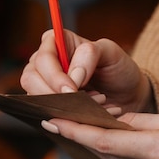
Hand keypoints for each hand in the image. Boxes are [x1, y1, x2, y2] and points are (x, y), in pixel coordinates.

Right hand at [20, 29, 152, 112]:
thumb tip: (72, 76)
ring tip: (89, 103)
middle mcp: (46, 61)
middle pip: (31, 78)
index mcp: (57, 41)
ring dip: (60, 106)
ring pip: (34, 97)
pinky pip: (44, 112)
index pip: (43, 57)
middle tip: (81, 101)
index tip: (72, 90)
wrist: (128, 92)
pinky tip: (83, 112)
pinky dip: (64, 116)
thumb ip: (90, 55)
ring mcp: (44, 82)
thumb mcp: (111, 52)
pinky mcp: (48, 102)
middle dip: (54, 93)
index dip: (54, 76)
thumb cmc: (118, 67)